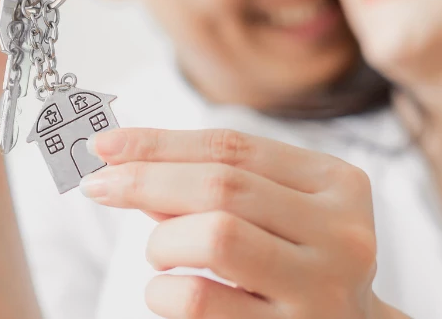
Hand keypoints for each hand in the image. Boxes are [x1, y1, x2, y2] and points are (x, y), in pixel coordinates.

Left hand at [81, 128, 407, 318]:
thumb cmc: (295, 268)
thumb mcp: (274, 216)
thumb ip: (214, 187)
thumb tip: (122, 157)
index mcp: (338, 185)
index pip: (234, 147)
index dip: (159, 142)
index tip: (104, 144)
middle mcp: (341, 234)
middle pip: (222, 185)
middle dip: (146, 180)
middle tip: (100, 187)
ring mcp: (321, 289)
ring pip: (215, 236)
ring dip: (163, 242)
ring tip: (159, 256)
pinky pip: (199, 299)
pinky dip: (161, 292)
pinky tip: (165, 293)